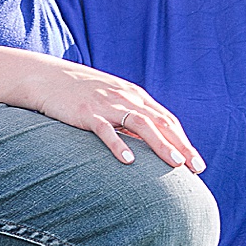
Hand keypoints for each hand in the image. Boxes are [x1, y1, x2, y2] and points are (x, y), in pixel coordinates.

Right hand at [12, 55, 205, 171]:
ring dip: (160, 144)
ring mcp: (106, 104)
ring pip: (140, 123)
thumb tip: (148, 144)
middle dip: (180, 145)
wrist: (48, 77)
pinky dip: (118, 144)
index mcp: (133, 95)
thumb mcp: (111, 100)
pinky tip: (129, 161)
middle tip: (196, 168)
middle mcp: (125, 97)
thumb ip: (130, 117)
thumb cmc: (82, 93)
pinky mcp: (86, 113)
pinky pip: (105, 130)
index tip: (196, 163)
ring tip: (175, 164)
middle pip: (159, 121)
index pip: (165, 119)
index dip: (183, 140)